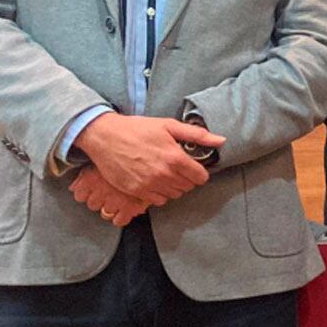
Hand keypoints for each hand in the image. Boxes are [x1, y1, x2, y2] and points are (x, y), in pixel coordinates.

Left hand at [68, 166, 149, 226]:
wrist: (150, 158)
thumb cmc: (126, 154)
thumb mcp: (102, 159)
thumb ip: (85, 174)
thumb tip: (73, 188)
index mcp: (90, 179)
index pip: (79, 195)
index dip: (85, 193)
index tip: (90, 190)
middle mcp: (100, 191)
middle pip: (92, 204)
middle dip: (99, 200)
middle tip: (107, 193)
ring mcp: (114, 201)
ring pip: (105, 212)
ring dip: (110, 208)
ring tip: (118, 199)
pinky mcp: (128, 208)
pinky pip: (119, 220)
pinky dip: (121, 218)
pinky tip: (124, 211)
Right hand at [74, 112, 220, 204]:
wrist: (104, 136)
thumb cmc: (137, 129)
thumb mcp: (168, 125)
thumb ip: (197, 135)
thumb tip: (221, 140)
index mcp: (174, 158)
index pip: (201, 178)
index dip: (199, 172)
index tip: (193, 167)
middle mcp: (163, 174)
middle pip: (188, 187)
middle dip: (187, 178)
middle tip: (177, 168)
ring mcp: (149, 184)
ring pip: (174, 195)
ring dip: (174, 186)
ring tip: (165, 173)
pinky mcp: (136, 191)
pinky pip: (158, 200)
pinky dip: (159, 193)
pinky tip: (154, 180)